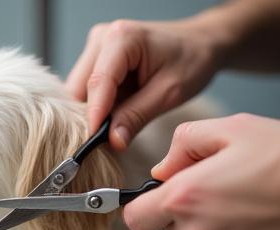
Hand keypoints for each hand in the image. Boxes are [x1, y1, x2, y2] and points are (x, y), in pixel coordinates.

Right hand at [65, 19, 223, 149]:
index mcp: (121, 38)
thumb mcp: (169, 93)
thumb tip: (112, 141)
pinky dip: (98, 105)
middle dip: (91, 114)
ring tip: (117, 124)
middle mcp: (103, 37)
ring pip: (79, 89)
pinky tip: (115, 113)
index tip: (93, 142)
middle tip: (107, 140)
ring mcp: (97, 46)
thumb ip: (137, 116)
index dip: (94, 114)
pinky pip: (87, 88)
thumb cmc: (191, 60)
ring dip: (93, 111)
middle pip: (81, 86)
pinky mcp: (98, 58)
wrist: (199, 43)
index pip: (99, 82)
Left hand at [124, 113, 279, 229]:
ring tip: (242, 198)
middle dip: (182, 207)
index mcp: (186, 199)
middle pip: (168, 227)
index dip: (139, 205)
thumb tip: (162, 171)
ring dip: (208, 222)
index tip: (152, 196)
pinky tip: (257, 218)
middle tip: (215, 184)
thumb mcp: (228, 128)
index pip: (135, 218)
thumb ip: (181, 145)